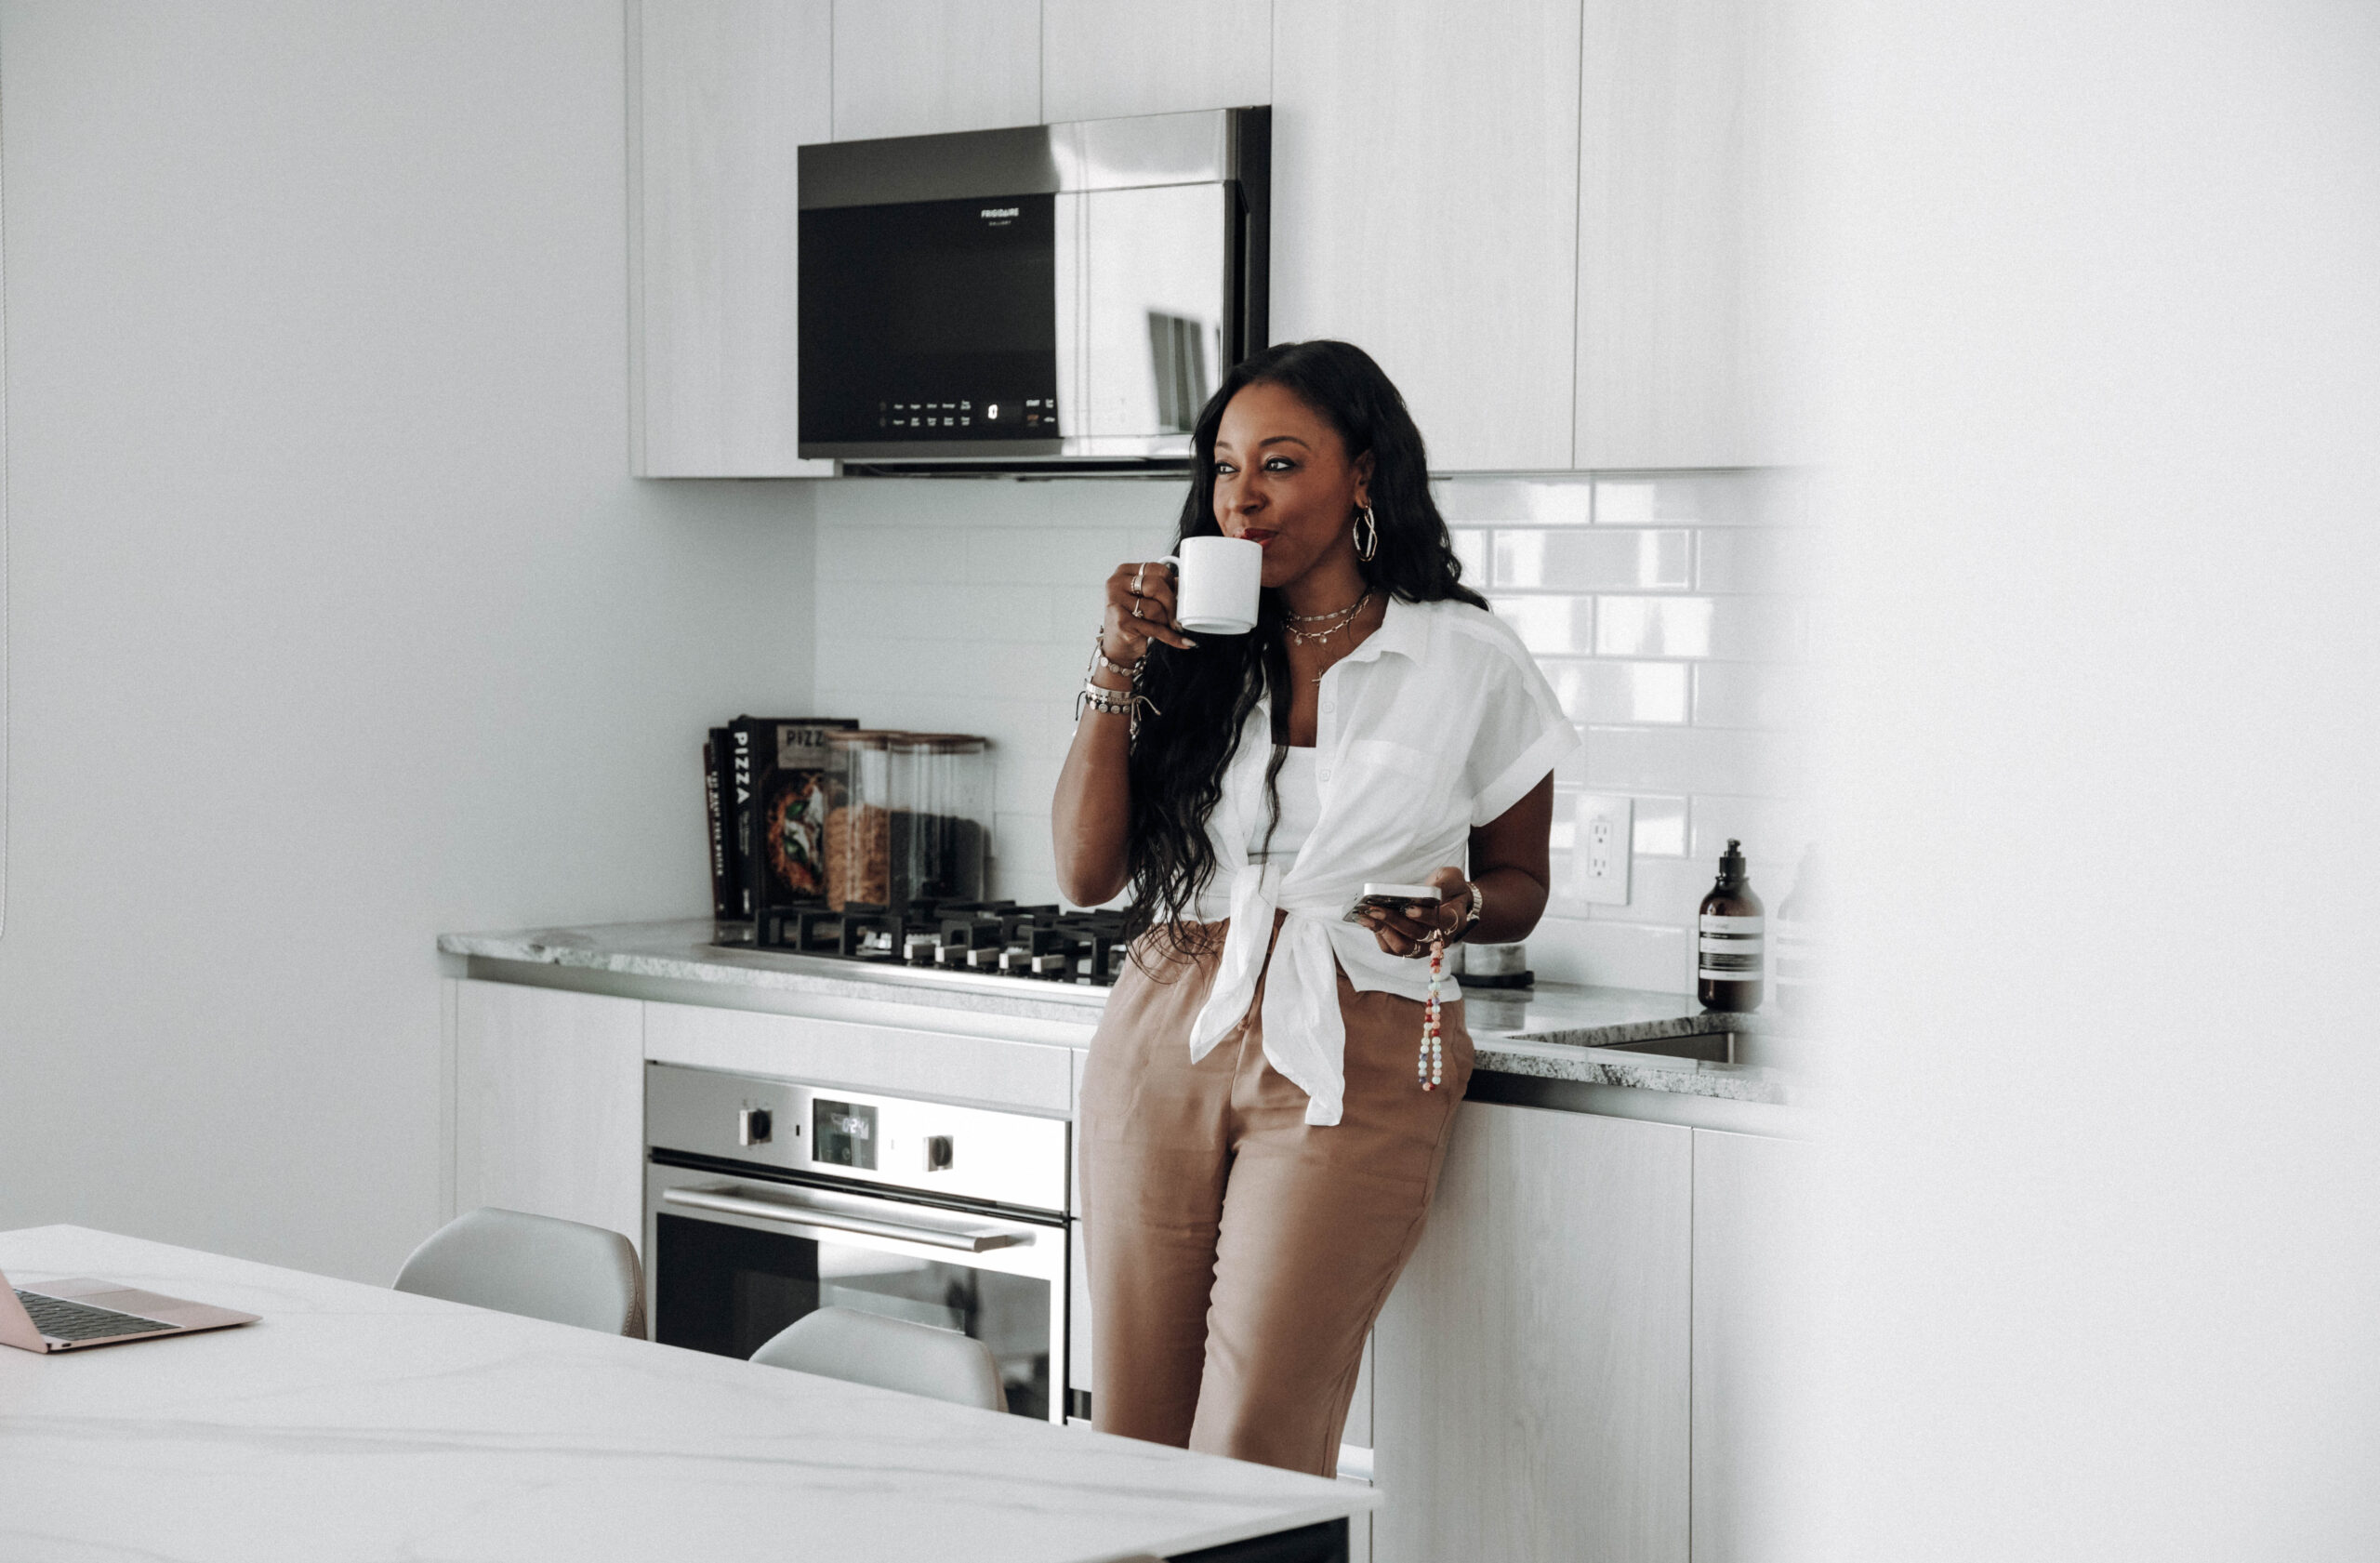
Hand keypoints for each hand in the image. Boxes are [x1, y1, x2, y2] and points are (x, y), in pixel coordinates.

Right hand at [1101, 559, 1195, 664]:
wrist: (1117, 644)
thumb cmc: (1132, 617)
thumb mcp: (1144, 598)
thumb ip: (1161, 587)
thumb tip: (1181, 585)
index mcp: (1124, 572)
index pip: (1157, 570)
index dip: (1171, 584)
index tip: (1177, 596)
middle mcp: (1116, 584)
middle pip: (1156, 586)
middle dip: (1171, 603)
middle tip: (1177, 616)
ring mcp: (1116, 603)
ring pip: (1155, 608)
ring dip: (1166, 621)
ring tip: (1166, 626)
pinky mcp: (1121, 622)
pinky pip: (1154, 628)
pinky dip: (1171, 636)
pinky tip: (1184, 642)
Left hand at [1355, 865, 1472, 958]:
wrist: (1451, 902)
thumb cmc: (1450, 888)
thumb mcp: (1452, 878)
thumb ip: (1443, 883)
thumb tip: (1428, 889)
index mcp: (1454, 919)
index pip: (1442, 921)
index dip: (1425, 916)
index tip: (1408, 908)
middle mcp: (1440, 937)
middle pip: (1416, 934)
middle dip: (1394, 921)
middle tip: (1375, 909)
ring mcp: (1424, 946)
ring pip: (1402, 946)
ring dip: (1382, 930)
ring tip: (1365, 916)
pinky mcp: (1410, 949)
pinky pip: (1392, 948)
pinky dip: (1378, 935)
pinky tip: (1367, 921)